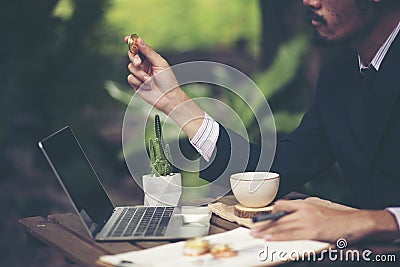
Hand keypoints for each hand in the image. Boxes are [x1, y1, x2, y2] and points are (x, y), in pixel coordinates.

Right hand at [125, 36, 181, 113]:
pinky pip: (130, 78)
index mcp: (151, 58)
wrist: (168, 97)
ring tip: (149, 80)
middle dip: (134, 58)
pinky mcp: (136, 83)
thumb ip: (148, 51)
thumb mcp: (160, 63)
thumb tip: (139, 40)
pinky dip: (137, 81)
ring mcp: (139, 74)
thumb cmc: (168, 80)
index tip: (127, 38)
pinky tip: (146, 85)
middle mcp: (144, 65)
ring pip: (130, 67)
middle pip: (132, 55)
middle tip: (139, 63)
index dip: (132, 42)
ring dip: (140, 74)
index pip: (139, 48)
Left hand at [249, 200, 398, 242]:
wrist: (357, 223)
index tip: (261, 219)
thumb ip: (303, 216)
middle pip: (278, 217)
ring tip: (256, 235)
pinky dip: (278, 236)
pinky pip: (291, 234)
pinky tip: (270, 238)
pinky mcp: (312, 231)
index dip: (270, 214)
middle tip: (252, 229)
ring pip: (282, 226)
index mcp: (305, 204)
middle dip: (264, 224)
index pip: (282, 206)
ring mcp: (307, 220)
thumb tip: (290, 223)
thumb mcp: (318, 213)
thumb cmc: (339, 220)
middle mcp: (304, 210)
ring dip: (266, 231)